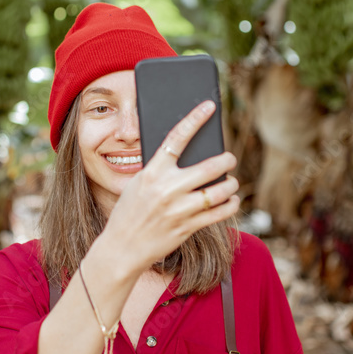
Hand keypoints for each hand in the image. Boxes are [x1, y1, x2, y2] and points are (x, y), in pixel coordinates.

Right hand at [98, 100, 239, 273]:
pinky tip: (231, 200)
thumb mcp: (138, 183)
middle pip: (209, 167)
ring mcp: (179, 209)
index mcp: (152, 172)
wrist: (121, 247)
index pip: (177, 137)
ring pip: (220, 191)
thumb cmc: (129, 211)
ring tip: (231, 182)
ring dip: (231, 184)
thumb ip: (160, 170)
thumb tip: (187, 156)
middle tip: (229, 158)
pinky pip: (219, 213)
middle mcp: (167, 189)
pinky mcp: (187, 227)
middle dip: (226, 160)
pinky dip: (230, 204)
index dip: (195, 119)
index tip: (209, 106)